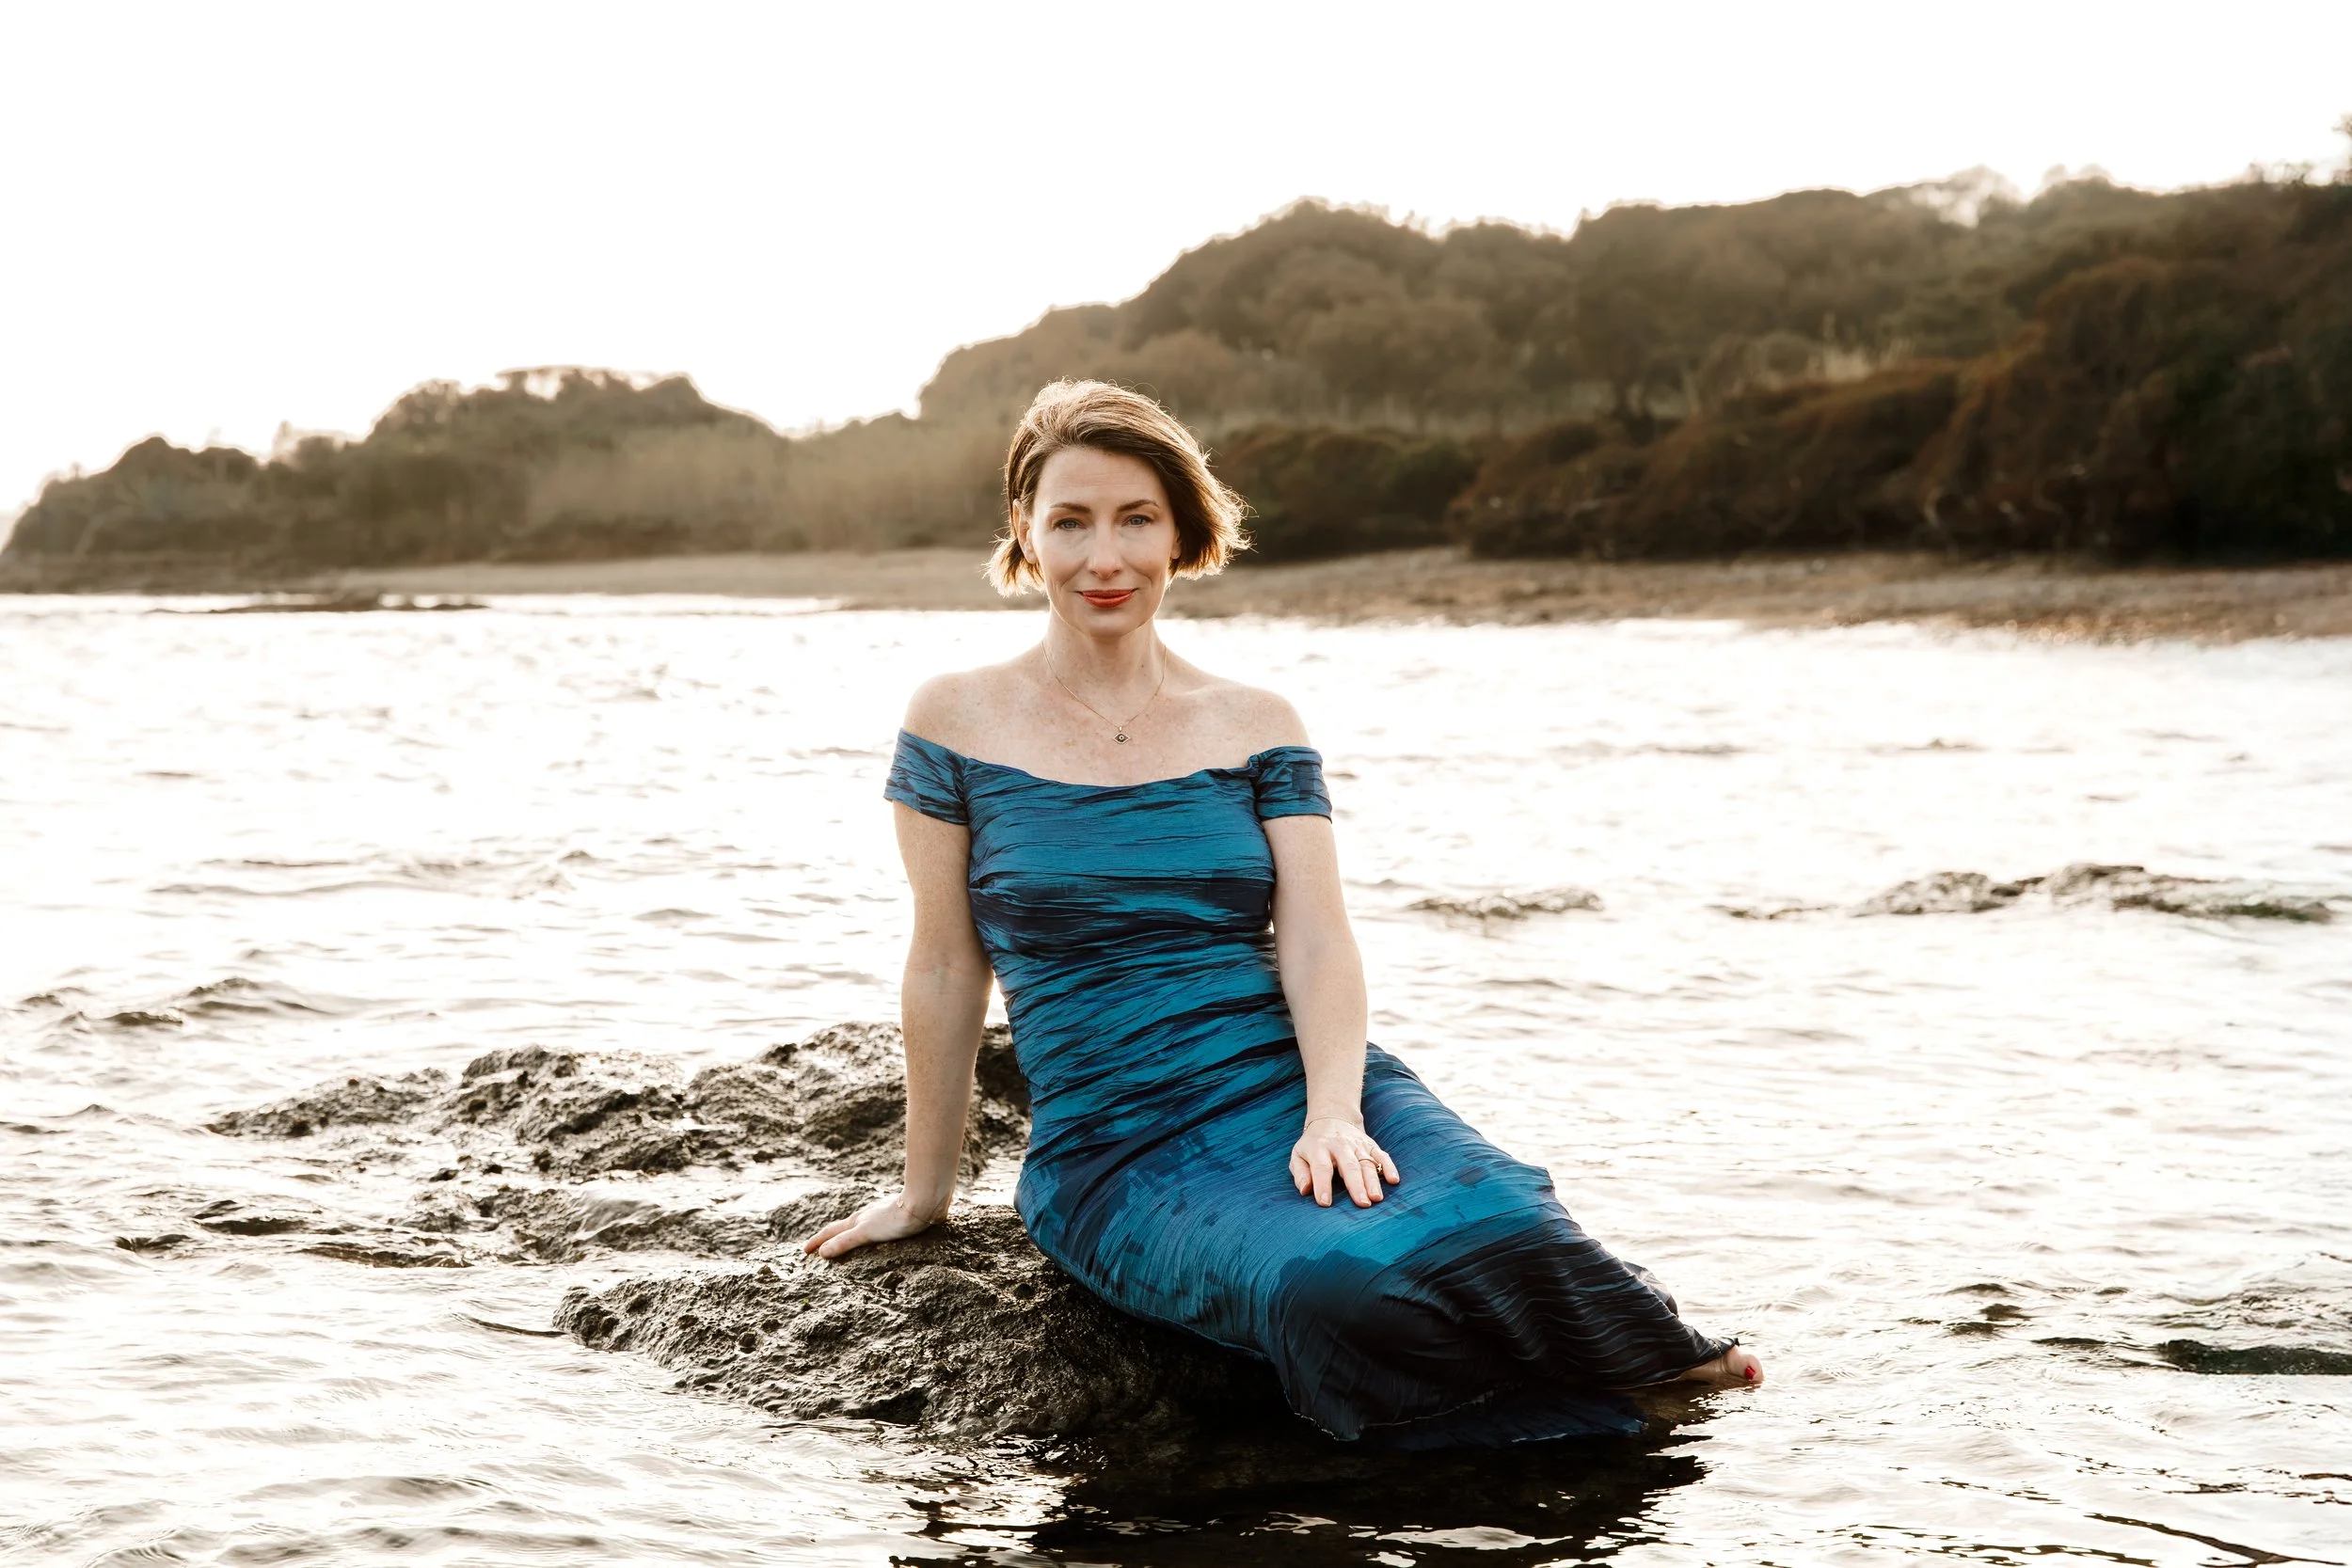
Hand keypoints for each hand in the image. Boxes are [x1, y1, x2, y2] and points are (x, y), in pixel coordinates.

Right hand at [801, 1191, 942, 1258]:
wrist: (924, 1203)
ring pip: (861, 1227)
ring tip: (846, 1243)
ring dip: (849, 1236)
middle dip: (830, 1238)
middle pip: (843, 1227)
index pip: (831, 1232)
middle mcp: (867, 1217)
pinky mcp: (898, 1219)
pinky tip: (878, 1240)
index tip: (805, 1251)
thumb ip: (844, 1242)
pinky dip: (869, 1236)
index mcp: (857, 1220)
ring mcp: (882, 1217)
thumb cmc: (895, 1218)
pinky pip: (877, 1230)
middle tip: (819, 1248)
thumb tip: (821, 1253)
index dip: (817, 1242)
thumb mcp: (865, 1232)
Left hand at [1290, 1115, 1401, 1207]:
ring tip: (1377, 1198)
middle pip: (1349, 1166)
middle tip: (1362, 1203)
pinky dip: (1388, 1166)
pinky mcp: (1371, 1145)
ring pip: (1367, 1163)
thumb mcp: (1298, 1155)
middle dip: (1356, 1185)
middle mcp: (1340, 1145)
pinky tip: (1393, 1180)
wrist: (1331, 1119)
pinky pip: (1381, 1155)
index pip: (1321, 1167)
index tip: (1324, 1203)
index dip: (1322, 1185)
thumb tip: (1305, 1190)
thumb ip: (1300, 1173)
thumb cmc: (1313, 1146)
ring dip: (1373, 1180)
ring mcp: (1357, 1145)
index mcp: (1319, 1148)